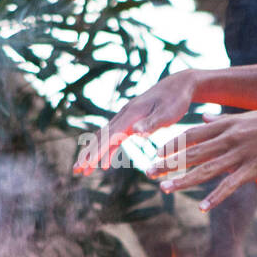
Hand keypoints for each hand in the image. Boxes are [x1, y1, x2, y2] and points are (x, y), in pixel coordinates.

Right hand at [72, 70, 196, 173]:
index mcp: (132, 114)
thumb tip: (135, 132)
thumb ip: (151, 123)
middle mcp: (124, 115)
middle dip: (88, 154)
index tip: (86, 164)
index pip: (109, 135)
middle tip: (76, 171)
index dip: (97, 151)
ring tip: (83, 171)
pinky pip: (115, 137)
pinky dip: (108, 151)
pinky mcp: (131, 121)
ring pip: (105, 138)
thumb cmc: (176, 100)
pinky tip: (106, 164)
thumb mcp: (168, 113)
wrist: (179, 85)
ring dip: (94, 154)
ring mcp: (126, 117)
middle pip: (101, 137)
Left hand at [147, 109, 256, 210]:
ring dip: (183, 180)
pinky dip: (215, 196)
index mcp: (225, 124)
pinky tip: (201, 207)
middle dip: (168, 163)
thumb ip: (220, 120)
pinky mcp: (253, 169)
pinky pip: (230, 185)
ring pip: (205, 169)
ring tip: (164, 189)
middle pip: (192, 153)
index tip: (154, 153)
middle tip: (147, 172)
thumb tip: (201, 117)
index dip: (171, 145)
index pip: (191, 134)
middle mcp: (228, 138)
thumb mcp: (245, 117)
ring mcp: (240, 154)